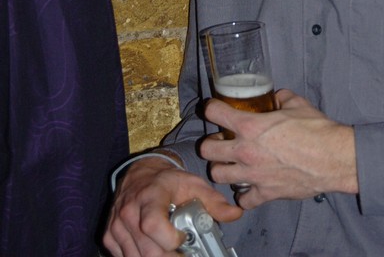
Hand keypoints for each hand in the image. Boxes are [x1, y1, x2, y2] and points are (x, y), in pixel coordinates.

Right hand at [103, 155, 242, 256]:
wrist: (140, 174)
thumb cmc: (168, 181)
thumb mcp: (192, 185)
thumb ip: (213, 202)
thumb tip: (235, 214)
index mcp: (149, 196)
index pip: (153, 225)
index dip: (171, 239)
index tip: (184, 237)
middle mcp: (128, 212)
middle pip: (148, 251)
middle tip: (185, 255)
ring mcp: (116, 226)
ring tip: (175, 252)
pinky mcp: (109, 236)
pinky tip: (156, 251)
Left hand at [200, 89, 357, 208]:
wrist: (333, 158)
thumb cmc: (316, 129)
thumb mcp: (296, 103)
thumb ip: (280, 98)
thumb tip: (276, 98)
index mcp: (250, 126)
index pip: (214, 113)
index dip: (211, 108)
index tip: (213, 108)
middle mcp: (245, 151)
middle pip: (207, 149)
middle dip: (210, 143)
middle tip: (220, 140)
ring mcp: (253, 175)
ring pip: (218, 175)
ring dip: (222, 168)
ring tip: (231, 163)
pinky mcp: (265, 193)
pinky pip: (243, 199)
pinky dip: (244, 194)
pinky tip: (250, 186)